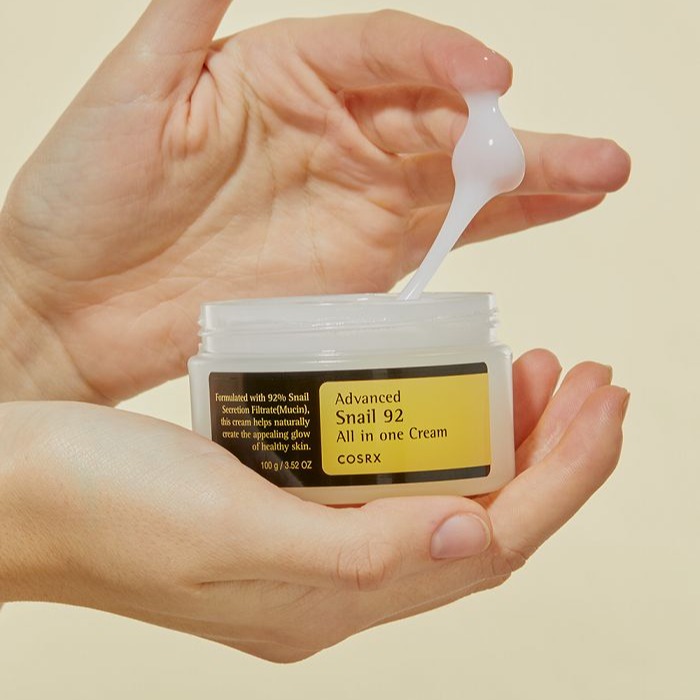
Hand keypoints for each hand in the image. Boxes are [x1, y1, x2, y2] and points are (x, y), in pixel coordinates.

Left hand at [0, 4, 630, 402]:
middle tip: (598, 157)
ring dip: (530, 186)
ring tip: (598, 181)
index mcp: (285, 74)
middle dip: (523, 141)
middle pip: (444, 125)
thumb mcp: (134, 86)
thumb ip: (191, 5)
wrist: (73, 301)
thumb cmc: (84, 195)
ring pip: (456, 188)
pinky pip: (434, 243)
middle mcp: (331, 135)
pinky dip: (491, 232)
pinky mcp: (353, 269)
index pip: (388, 55)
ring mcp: (348, 205)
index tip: (490, 84)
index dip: (442, 64)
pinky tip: (540, 219)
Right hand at [0, 350, 627, 661]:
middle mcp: (334, 578)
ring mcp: (311, 537)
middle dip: (555, 455)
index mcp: (328, 599)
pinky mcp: (285, 498)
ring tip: (540, 374)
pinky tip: (444, 392)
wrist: (17, 485)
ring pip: (443, 494)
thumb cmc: (98, 504)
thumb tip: (474, 540)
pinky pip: (389, 473)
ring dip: (503, 439)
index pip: (490, 544)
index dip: (563, 479)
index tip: (604, 405)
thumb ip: (353, 553)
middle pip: (482, 520)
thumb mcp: (225, 532)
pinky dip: (436, 433)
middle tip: (592, 380)